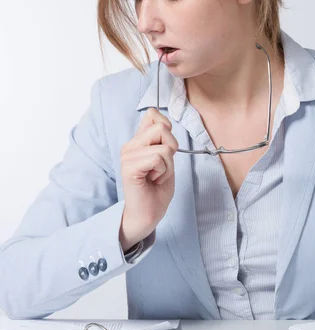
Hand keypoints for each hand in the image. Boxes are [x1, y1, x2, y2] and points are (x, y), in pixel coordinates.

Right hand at [119, 108, 177, 251]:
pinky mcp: (129, 167)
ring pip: (164, 147)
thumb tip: (160, 119)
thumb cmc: (157, 189)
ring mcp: (128, 155)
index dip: (167, 130)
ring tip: (157, 176)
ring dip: (168, 165)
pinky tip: (153, 180)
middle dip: (172, 148)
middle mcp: (130, 145)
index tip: (166, 151)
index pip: (153, 115)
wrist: (148, 214)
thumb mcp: (166, 159)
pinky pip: (158, 158)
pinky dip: (163, 172)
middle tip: (162, 167)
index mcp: (138, 141)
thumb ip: (162, 140)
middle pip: (162, 128)